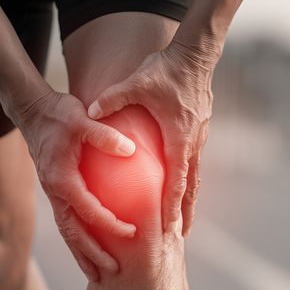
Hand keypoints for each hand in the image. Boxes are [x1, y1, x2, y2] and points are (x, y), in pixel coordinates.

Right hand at [13, 90, 137, 280]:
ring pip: (67, 232)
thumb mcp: (83, 120)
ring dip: (82, 254)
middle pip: (73, 232)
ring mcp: (54, 194)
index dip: (110, 224)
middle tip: (113, 272)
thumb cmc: (59, 114)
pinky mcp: (57, 191)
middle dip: (92, 255)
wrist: (32, 111)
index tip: (133, 233)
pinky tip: (90, 252)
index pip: (88, 210)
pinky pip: (68, 222)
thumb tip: (131, 150)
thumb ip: (105, 135)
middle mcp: (55, 192)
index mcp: (62, 179)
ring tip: (98, 276)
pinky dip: (77, 240)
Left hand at [87, 40, 214, 236]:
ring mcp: (199, 136)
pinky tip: (183, 187)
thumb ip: (112, 99)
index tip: (170, 226)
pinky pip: (194, 161)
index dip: (172, 205)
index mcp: (178, 137)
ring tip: (185, 219)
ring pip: (195, 175)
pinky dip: (190, 179)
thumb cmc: (166, 69)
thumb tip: (89, 112)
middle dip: (185, 212)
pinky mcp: (199, 129)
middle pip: (191, 186)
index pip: (176, 179)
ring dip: (190, 198)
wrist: (196, 54)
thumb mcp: (136, 83)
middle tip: (181, 235)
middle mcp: (192, 142)